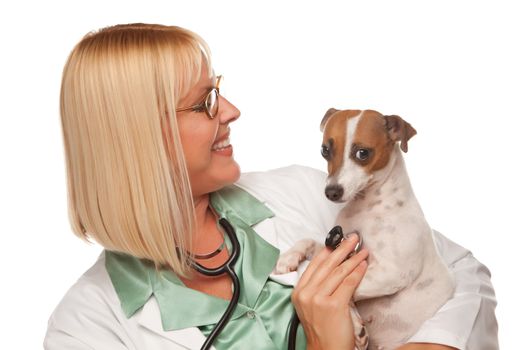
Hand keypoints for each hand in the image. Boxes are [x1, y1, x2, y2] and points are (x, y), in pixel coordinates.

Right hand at [291, 234, 368, 349]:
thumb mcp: (312, 305)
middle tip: (353, 239)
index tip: (338, 241)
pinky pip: (348, 283)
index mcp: (299, 292)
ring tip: (363, 251)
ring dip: (353, 259)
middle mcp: (306, 294)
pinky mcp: (333, 305)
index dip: (327, 251)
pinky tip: (363, 265)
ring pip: (338, 272)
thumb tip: (332, 265)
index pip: (314, 265)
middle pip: (327, 265)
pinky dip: (357, 272)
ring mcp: (319, 299)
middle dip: (342, 249)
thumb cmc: (322, 329)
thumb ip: (317, 287)